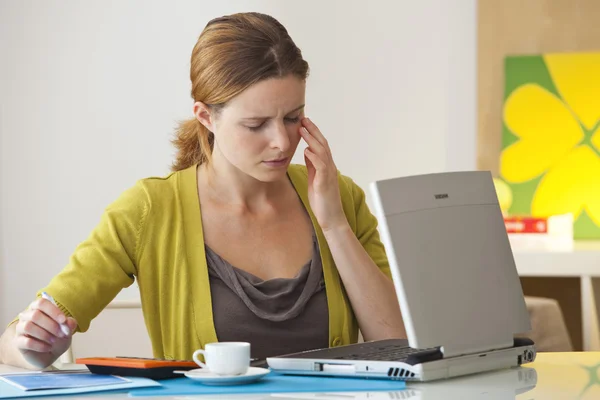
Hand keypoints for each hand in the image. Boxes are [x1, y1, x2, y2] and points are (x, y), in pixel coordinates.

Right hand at [14, 298, 76, 367]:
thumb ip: (69, 324)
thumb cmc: (57, 336)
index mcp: (38, 308)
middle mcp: (27, 316)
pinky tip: (47, 348)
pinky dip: (40, 345)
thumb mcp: (67, 329)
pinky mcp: (18, 342)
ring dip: (44, 335)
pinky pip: (27, 342)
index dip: (53, 311)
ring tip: (54, 341)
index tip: (63, 320)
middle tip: (62, 334)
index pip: (42, 303)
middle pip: (35, 315)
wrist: (49, 353)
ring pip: (28, 327)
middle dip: (51, 325)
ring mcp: (20, 329)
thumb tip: (68, 322)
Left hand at [300, 118, 347, 232]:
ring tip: (302, 129)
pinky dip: (314, 158)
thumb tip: (307, 152)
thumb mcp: (314, 179)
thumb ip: (312, 166)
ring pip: (322, 152)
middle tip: (303, 118)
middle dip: (312, 130)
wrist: (331, 218)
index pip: (320, 145)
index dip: (312, 132)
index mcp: (326, 166)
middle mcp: (330, 167)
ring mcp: (329, 175)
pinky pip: (321, 167)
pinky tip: (306, 150)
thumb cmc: (322, 201)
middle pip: (322, 144)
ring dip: (312, 140)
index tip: (303, 122)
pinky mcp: (325, 183)